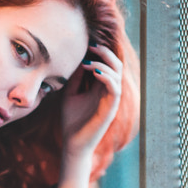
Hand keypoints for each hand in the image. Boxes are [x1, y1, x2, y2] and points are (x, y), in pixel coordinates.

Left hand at [61, 43, 123, 160]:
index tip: (88, 44)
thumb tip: (79, 59)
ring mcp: (111, 100)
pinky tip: (93, 71)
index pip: (107, 64)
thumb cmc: (72, 120)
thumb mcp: (70, 93)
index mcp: (101, 87)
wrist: (73, 143)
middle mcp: (109, 91)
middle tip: (92, 46)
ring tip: (89, 61)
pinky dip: (106, 77)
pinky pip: (114, 88)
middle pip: (116, 65)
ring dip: (104, 64)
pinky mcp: (110, 109)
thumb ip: (76, 77)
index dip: (101, 52)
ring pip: (117, 74)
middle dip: (105, 53)